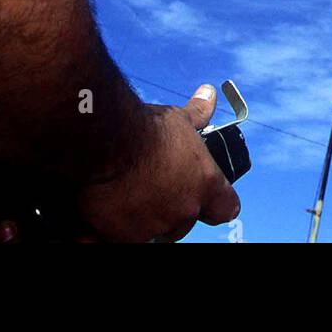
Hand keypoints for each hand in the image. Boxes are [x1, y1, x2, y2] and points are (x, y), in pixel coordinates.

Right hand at [77, 84, 239, 241]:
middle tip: (148, 186)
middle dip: (168, 209)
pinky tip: (106, 208)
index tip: (201, 197)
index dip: (214, 204)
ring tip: (124, 192)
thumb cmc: (144, 127)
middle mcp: (185, 210)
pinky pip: (121, 238)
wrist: (106, 142)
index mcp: (205, 183)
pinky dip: (113, 228)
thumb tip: (208, 94)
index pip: (225, 208)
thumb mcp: (177, 118)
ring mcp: (155, 226)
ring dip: (141, 219)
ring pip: (152, 232)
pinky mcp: (124, 237)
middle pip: (183, 222)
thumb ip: (197, 114)